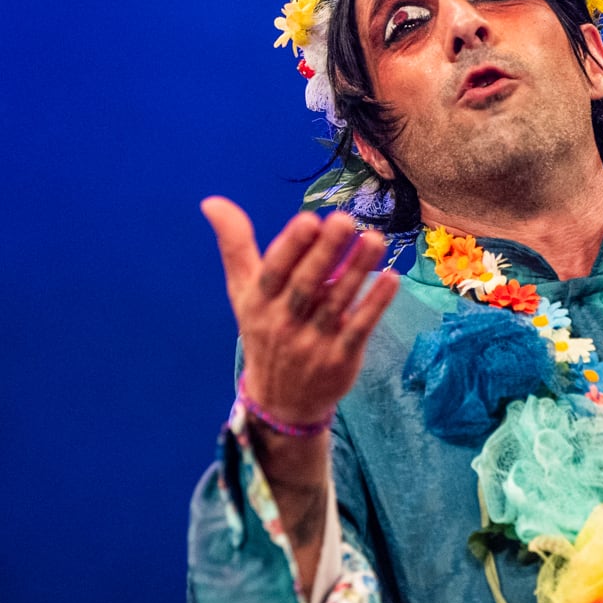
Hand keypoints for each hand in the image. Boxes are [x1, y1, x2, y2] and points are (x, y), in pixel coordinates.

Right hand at [202, 198, 399, 427]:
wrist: (280, 402)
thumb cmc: (263, 330)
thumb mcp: (243, 292)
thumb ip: (234, 245)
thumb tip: (211, 201)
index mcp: (259, 302)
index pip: (274, 271)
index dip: (291, 247)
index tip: (309, 220)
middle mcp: (283, 322)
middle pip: (306, 285)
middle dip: (325, 253)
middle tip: (345, 220)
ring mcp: (313, 342)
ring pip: (336, 303)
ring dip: (357, 270)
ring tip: (376, 238)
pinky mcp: (340, 358)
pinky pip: (359, 329)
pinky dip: (374, 304)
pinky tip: (391, 279)